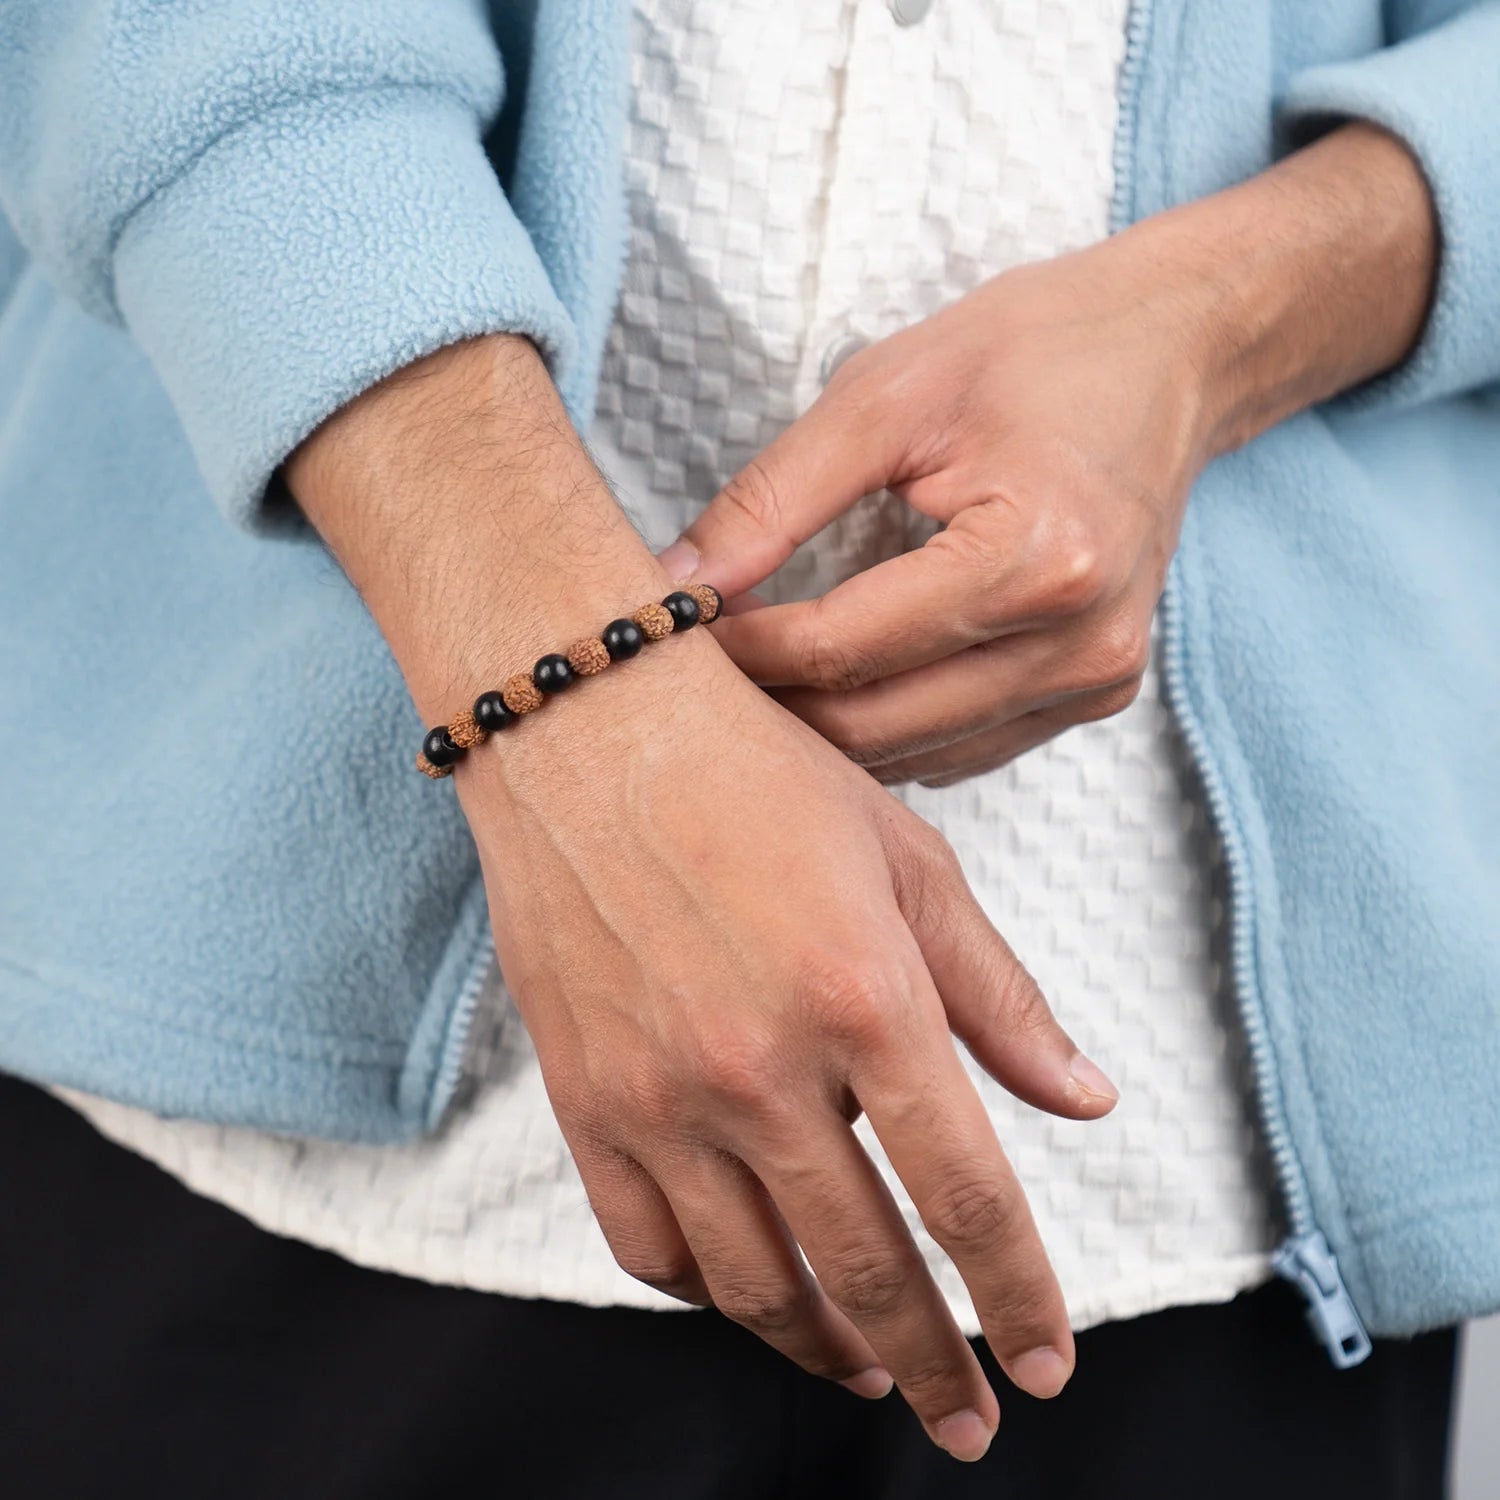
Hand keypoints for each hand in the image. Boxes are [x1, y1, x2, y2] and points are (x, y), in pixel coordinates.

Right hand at [287, 335, 1119, 1461]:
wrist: (588, 728)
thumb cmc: (757, 775)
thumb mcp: (909, 861)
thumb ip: (1001, 996)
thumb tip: (1086, 1101)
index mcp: (865, 1000)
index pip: (968, 1198)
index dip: (1021, 1298)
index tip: (1049, 1361)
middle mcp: (760, 1069)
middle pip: (865, 1272)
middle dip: (932, 1365)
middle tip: (967, 1415)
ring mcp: (659, 1095)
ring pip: (754, 1284)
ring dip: (824, 1348)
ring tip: (867, 1371)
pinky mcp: (586, 1100)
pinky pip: (646, 1246)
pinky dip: (707, 1293)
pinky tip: (750, 1291)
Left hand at [662, 122, 1437, 786]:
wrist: (1169, 354)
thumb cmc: (1034, 352)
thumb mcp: (886, 394)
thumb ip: (774, 498)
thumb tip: (679, 582)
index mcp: (1038, 557)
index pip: (845, 648)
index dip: (744, 649)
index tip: (674, 628)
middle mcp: (1081, 643)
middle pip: (874, 725)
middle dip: (771, 704)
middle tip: (696, 666)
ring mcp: (1096, 681)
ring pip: (911, 755)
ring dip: (823, 731)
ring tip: (755, 681)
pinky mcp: (1095, 695)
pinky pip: (959, 750)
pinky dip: (886, 732)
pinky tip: (839, 689)